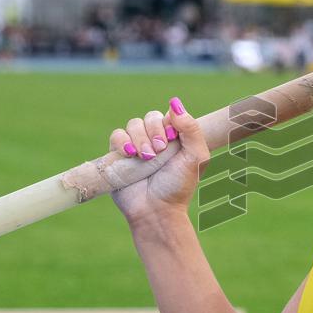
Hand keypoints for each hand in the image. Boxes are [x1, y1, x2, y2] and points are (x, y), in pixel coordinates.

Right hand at [108, 96, 210, 226]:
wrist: (156, 210)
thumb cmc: (178, 186)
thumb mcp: (196, 157)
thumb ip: (191, 129)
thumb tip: (175, 102)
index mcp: (175, 138)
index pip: (169, 115)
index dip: (169, 123)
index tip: (172, 140)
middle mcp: (155, 139)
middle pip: (150, 117)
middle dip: (154, 131)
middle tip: (159, 151)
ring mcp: (136, 146)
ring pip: (133, 124)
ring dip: (140, 138)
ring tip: (146, 158)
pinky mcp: (118, 155)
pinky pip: (116, 135)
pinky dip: (122, 141)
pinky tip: (129, 154)